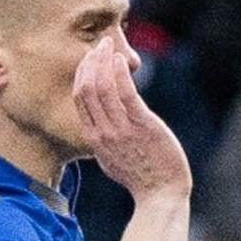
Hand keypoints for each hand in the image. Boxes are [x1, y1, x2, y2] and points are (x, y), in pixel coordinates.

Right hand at [72, 31, 188, 202]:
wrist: (161, 195)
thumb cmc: (140, 177)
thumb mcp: (110, 158)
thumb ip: (103, 139)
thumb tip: (100, 124)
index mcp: (93, 137)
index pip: (80, 98)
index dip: (82, 74)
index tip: (90, 59)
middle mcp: (103, 131)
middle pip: (86, 88)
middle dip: (90, 62)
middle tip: (99, 45)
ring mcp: (121, 128)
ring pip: (102, 86)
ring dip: (103, 61)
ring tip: (109, 45)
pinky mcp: (142, 126)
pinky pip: (125, 93)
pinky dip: (119, 73)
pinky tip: (121, 60)